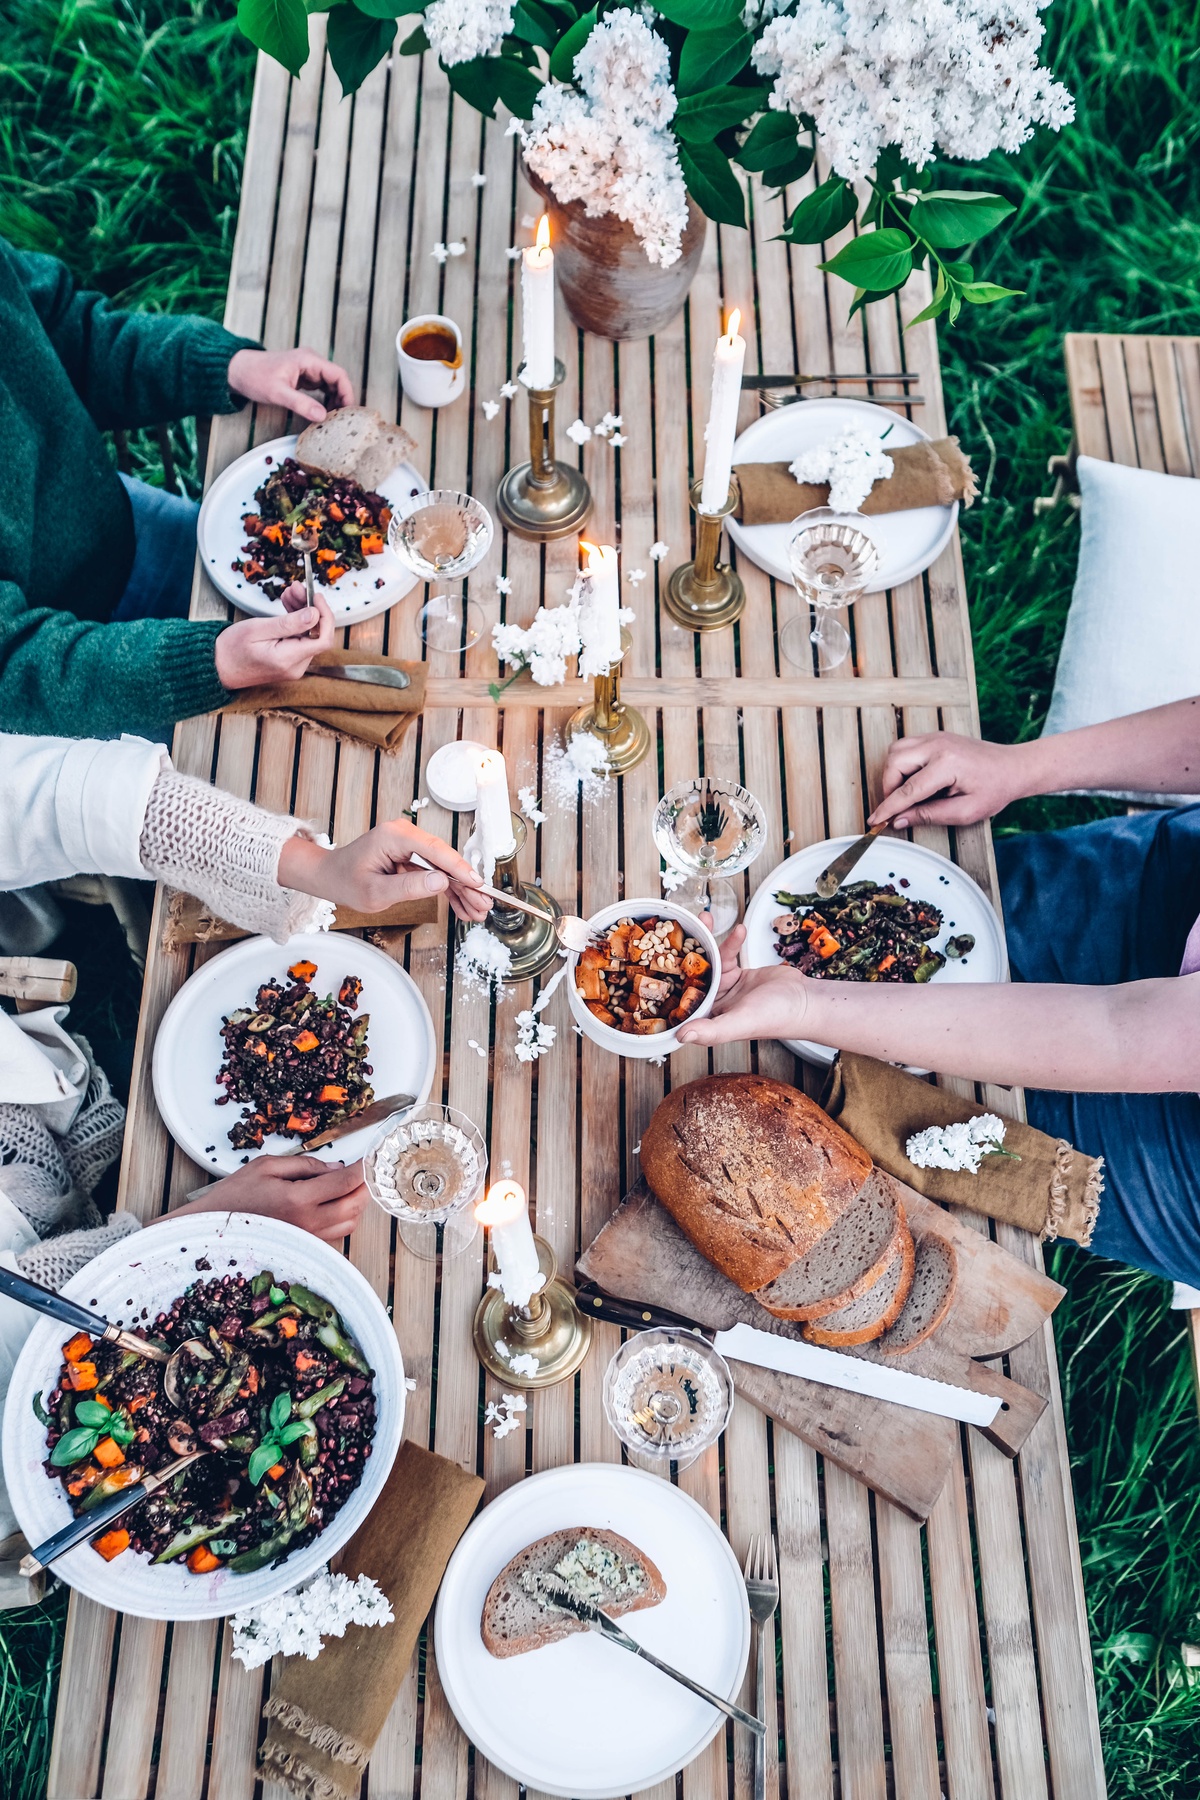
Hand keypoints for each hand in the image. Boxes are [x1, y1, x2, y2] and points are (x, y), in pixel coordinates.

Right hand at [172, 1155, 367, 1242]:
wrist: (214, 1227)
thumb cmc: (236, 1195)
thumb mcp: (267, 1166)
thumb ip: (305, 1164)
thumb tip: (335, 1167)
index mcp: (298, 1199)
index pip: (345, 1182)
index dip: (362, 1168)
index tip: (369, 1157)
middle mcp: (308, 1223)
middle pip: (355, 1205)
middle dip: (364, 1186)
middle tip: (363, 1170)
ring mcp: (308, 1238)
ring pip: (350, 1222)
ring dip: (356, 1203)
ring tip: (349, 1185)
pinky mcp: (305, 1247)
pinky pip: (336, 1234)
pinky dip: (344, 1217)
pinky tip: (335, 1203)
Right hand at [215, 595, 334, 688]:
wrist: (217, 667)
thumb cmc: (232, 649)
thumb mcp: (257, 629)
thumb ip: (288, 623)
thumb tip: (315, 614)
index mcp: (288, 659)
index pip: (323, 639)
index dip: (325, 615)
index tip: (316, 596)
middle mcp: (296, 666)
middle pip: (316, 634)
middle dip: (310, 608)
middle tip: (296, 587)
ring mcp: (294, 666)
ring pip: (308, 635)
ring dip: (303, 612)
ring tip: (289, 592)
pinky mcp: (289, 662)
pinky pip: (299, 639)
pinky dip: (296, 622)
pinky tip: (288, 606)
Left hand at [227, 347, 355, 423]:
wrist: (237, 371)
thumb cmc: (254, 376)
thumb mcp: (278, 393)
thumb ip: (301, 404)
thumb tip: (322, 416)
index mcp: (308, 360)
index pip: (338, 374)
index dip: (347, 393)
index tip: (348, 411)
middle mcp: (311, 363)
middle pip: (337, 380)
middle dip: (342, 400)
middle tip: (342, 420)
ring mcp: (308, 370)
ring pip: (331, 385)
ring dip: (334, 401)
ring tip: (333, 419)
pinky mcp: (303, 378)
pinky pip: (322, 389)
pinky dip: (325, 401)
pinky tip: (322, 414)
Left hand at [278, 819, 489, 922]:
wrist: (330, 876)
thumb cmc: (346, 882)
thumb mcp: (375, 892)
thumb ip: (409, 887)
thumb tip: (442, 881)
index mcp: (395, 836)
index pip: (436, 851)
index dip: (460, 869)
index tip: (478, 885)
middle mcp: (405, 835)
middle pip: (445, 859)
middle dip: (466, 884)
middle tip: (484, 906)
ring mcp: (410, 844)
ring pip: (444, 867)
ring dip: (461, 890)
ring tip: (477, 912)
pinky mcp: (411, 856)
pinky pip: (435, 872)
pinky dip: (448, 890)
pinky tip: (463, 907)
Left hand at [677, 923, 811, 1047]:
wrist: (806, 1001)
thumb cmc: (776, 1018)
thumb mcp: (740, 1022)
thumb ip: (711, 1030)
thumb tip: (680, 1036)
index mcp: (708, 1020)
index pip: (680, 1002)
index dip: (666, 983)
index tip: (656, 961)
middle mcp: (714, 1005)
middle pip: (691, 977)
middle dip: (686, 952)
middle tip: (682, 927)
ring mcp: (726, 989)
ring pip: (709, 963)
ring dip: (708, 941)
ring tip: (707, 918)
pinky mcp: (739, 976)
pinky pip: (728, 956)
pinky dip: (731, 942)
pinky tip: (738, 930)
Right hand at [868, 731, 1030, 830]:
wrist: (1013, 767)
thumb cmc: (995, 788)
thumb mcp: (965, 811)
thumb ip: (930, 815)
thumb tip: (901, 820)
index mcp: (947, 764)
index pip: (908, 789)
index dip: (889, 807)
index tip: (876, 820)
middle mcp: (938, 745)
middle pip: (894, 763)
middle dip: (889, 787)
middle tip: (897, 807)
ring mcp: (936, 737)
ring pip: (896, 751)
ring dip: (893, 774)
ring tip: (905, 794)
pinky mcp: (935, 736)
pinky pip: (906, 747)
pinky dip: (901, 764)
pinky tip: (913, 780)